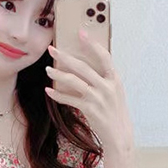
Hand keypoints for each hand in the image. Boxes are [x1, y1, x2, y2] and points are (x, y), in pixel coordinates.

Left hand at [44, 29, 133, 151]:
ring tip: (47, 69)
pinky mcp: (89, 109)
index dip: (92, 44)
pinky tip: (48, 90)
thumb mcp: (114, 92)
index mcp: (114, 79)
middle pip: (82, 67)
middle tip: (52, 50)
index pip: (104, 56)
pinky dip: (57, 95)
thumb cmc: (115, 112)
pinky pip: (69, 99)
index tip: (81, 32)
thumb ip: (104, 79)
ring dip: (58, 74)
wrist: (119, 135)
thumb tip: (86, 66)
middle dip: (65, 57)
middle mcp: (107, 86)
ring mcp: (98, 98)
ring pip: (73, 81)